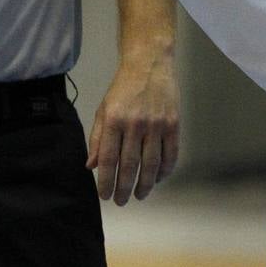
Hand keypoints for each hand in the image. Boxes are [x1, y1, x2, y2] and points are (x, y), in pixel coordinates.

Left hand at [86, 56, 179, 204]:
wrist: (148, 65)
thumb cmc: (122, 89)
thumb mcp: (103, 110)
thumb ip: (98, 138)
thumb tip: (92, 166)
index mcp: (114, 120)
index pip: (109, 159)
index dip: (106, 181)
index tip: (105, 196)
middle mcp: (135, 124)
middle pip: (130, 165)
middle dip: (124, 187)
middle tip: (121, 201)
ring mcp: (156, 125)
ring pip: (151, 164)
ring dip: (145, 184)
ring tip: (138, 195)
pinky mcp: (173, 124)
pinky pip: (170, 155)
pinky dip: (165, 171)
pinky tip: (158, 179)